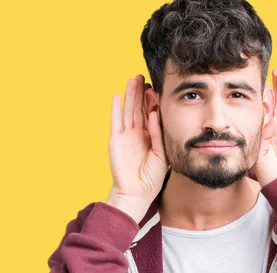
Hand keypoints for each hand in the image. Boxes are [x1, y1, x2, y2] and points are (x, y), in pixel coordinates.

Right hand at [106, 74, 167, 222]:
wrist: (137, 193)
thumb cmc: (151, 177)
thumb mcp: (161, 154)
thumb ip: (158, 134)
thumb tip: (156, 113)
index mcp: (150, 136)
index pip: (150, 114)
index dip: (152, 101)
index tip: (156, 87)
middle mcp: (137, 133)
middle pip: (138, 108)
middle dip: (140, 93)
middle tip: (143, 75)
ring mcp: (125, 136)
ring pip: (128, 111)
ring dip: (130, 95)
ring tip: (132, 79)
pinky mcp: (115, 140)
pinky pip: (115, 122)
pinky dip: (116, 109)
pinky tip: (117, 96)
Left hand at [250, 68, 276, 186]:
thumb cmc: (267, 172)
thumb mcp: (257, 150)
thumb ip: (260, 132)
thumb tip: (264, 115)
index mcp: (264, 131)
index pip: (262, 109)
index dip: (260, 96)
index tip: (256, 81)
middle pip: (275, 102)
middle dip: (273, 86)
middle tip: (270, 70)